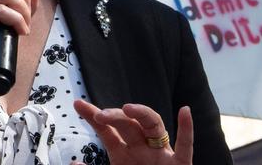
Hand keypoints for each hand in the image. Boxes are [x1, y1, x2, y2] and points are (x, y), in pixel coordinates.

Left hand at [71, 100, 192, 164]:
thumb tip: (74, 164)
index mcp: (123, 154)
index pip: (106, 130)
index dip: (92, 115)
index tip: (77, 104)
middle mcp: (141, 149)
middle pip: (128, 124)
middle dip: (114, 116)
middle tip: (99, 115)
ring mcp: (160, 155)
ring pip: (153, 126)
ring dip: (142, 114)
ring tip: (128, 108)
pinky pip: (185, 147)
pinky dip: (187, 129)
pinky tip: (185, 111)